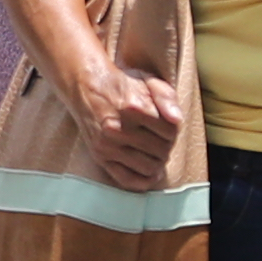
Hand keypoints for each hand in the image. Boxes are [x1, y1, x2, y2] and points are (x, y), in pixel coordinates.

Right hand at [82, 62, 188, 189]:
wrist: (85, 86)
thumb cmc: (120, 84)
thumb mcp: (147, 79)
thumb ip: (166, 97)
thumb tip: (176, 120)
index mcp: (135, 108)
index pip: (170, 132)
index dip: (174, 132)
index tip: (168, 128)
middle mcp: (120, 129)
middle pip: (161, 151)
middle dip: (166, 147)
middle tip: (162, 141)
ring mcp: (109, 145)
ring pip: (149, 167)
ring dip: (158, 163)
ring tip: (155, 153)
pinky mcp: (100, 156)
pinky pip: (127, 179)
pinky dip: (143, 180)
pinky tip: (150, 173)